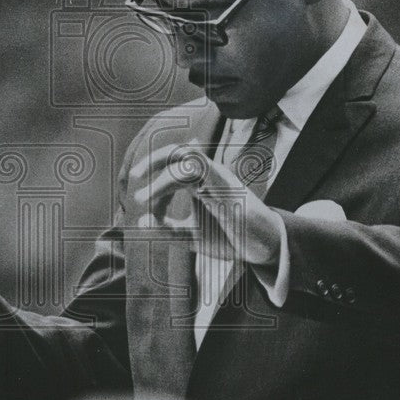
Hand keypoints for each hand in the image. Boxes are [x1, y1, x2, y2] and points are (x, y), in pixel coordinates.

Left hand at [129, 141, 282, 265]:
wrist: (265, 247)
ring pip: (185, 161)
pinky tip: (165, 197)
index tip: (144, 205)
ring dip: (160, 180)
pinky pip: (199, 169)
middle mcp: (210, 174)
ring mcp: (219, 178)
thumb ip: (169, 228)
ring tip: (143, 199)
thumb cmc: (232, 237)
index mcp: (202, 181)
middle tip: (134, 175)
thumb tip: (141, 222)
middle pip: (178, 152)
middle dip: (153, 160)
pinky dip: (177, 179)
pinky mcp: (226, 186)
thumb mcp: (192, 236)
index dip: (154, 182)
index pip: (173, 166)